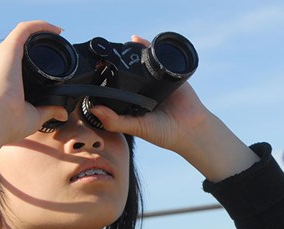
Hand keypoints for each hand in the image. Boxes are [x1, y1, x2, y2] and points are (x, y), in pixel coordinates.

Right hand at [0, 21, 67, 175]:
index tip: (56, 57)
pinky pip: (25, 29)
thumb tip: (62, 114)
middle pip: (24, 44)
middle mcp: (6, 64)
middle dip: (42, 39)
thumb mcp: (34, 115)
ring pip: (24, 33)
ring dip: (42, 29)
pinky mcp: (9, 49)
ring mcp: (6, 55)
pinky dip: (40, 25)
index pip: (23, 60)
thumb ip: (49, 111)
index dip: (38, 56)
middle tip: (61, 42)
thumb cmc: (8, 122)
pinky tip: (56, 29)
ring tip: (59, 32)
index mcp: (9, 78)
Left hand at [87, 35, 211, 153]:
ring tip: (117, 46)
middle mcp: (143, 91)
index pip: (116, 88)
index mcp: (133, 103)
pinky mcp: (169, 73)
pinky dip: (148, 47)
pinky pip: (157, 57)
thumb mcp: (137, 128)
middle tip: (102, 55)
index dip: (104, 80)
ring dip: (130, 54)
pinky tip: (137, 41)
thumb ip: (115, 121)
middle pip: (126, 73)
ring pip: (140, 63)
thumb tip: (93, 110)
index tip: (92, 72)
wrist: (192, 129)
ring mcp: (156, 81)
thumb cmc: (164, 133)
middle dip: (116, 64)